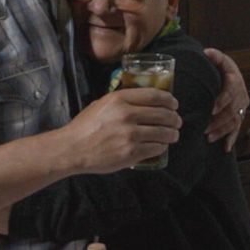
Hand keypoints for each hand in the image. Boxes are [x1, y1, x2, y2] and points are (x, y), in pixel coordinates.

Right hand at [63, 88, 180, 173]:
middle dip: (174, 118)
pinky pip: (156, 148)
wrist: (73, 148)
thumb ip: (122, 100)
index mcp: (119, 99)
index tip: (174, 104)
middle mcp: (127, 115)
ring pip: (163, 132)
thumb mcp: (102, 103)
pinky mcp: (131, 152)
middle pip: (163, 114)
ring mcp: (130, 135)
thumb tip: (145, 100)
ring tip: (173, 135)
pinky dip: (162, 146)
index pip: (155, 96)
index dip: (169, 100)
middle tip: (177, 121)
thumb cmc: (85, 126)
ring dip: (172, 134)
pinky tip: (161, 145)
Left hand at [204, 47, 249, 151]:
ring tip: (209, 137)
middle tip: (204, 128)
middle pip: (231, 111)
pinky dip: (231, 139)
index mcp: (236, 82)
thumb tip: (207, 52)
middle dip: (218, 121)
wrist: (231, 75)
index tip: (211, 110)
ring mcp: (241, 108)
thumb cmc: (222, 68)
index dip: (221, 102)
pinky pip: (237, 129)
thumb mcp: (220, 59)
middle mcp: (241, 96)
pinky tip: (225, 148)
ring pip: (234, 122)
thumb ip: (215, 56)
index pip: (230, 93)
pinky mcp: (240, 116)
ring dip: (222, 131)